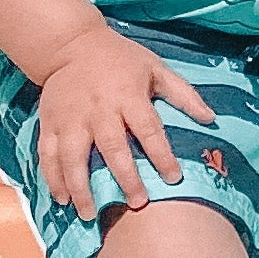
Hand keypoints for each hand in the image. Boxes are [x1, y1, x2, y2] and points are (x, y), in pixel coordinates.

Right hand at [32, 22, 207, 221]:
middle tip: (137, 204)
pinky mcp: (50, 123)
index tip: (173, 179)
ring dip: (80, 187)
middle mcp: (99, 110)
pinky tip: (61, 199)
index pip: (149, 129)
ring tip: (88, 213)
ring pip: (73, 157)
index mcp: (127, 96)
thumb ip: (183, 93)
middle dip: (125, 178)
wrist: (70, 43)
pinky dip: (52, 178)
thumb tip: (210, 119)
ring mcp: (71, 119)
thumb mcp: (155, 68)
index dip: (162, 155)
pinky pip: (48, 154)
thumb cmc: (120, 59)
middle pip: (112, 148)